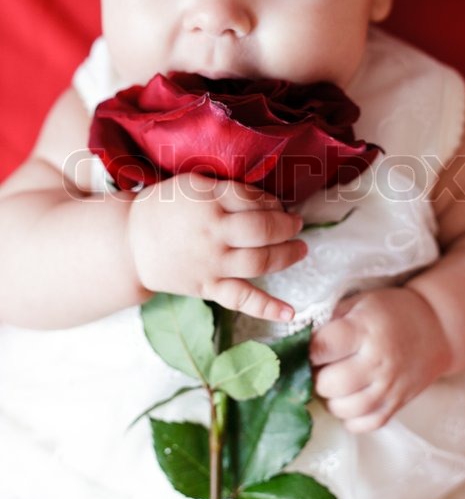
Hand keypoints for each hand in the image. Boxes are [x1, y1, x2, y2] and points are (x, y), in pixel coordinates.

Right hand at [127, 172, 305, 320]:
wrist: (130, 243)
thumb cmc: (164, 208)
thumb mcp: (193, 185)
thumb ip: (228, 190)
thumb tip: (268, 200)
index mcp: (208, 202)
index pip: (253, 200)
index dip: (272, 203)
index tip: (279, 205)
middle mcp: (213, 234)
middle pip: (262, 230)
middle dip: (287, 226)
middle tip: (297, 223)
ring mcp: (212, 264)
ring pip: (259, 261)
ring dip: (286, 255)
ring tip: (301, 249)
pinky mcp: (208, 288)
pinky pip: (242, 299)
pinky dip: (268, 308)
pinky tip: (290, 312)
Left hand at [310, 287, 450, 431]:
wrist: (437, 327)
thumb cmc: (391, 311)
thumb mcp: (360, 303)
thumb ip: (330, 321)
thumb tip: (298, 341)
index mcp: (364, 331)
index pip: (321, 348)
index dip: (306, 350)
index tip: (306, 348)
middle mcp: (377, 362)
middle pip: (329, 384)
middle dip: (316, 376)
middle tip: (320, 367)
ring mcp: (389, 387)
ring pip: (344, 409)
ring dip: (331, 399)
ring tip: (334, 383)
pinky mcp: (397, 404)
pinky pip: (365, 425)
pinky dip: (350, 418)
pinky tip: (349, 399)